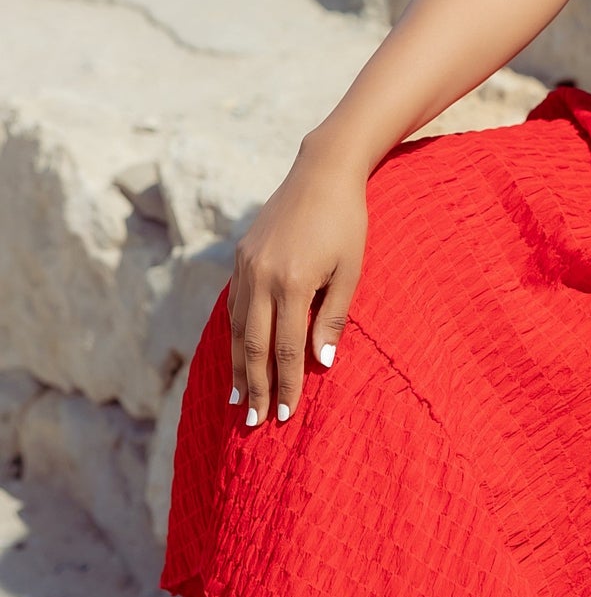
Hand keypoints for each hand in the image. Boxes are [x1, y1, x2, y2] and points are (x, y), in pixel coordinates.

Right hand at [227, 144, 369, 426]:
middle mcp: (261, 277)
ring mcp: (246, 266)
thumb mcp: (350, 270)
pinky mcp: (240, 257)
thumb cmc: (347, 222)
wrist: (322, 173)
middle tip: (254, 423)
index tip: (286, 414)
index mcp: (293, 282)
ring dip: (237, 367)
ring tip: (238, 401)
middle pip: (253, 345)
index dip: (286, 384)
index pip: (285, 348)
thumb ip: (334, 318)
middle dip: (254, 387)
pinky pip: (233, 306)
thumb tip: (321, 363)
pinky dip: (233, 336)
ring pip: (236, 328)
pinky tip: (236, 356)